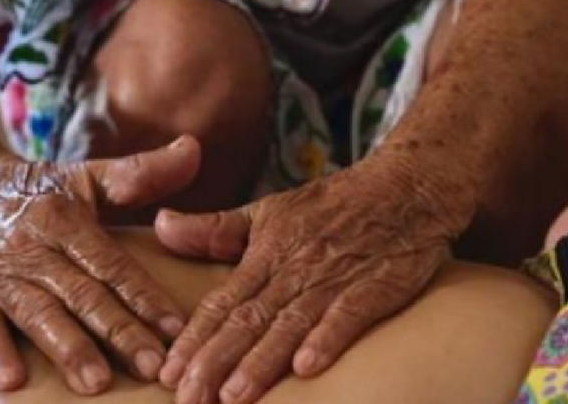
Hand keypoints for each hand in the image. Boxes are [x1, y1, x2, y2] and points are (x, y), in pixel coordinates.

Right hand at [0, 136, 200, 393]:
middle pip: (81, 294)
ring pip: (37, 313)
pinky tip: (12, 382)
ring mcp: (1, 274)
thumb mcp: (89, 177)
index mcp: (67, 219)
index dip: (144, 296)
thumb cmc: (42, 191)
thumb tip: (194, 148)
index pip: (112, 263)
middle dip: (117, 332)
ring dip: (66, 349)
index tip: (176, 328)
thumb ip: (142, 172)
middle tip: (151, 366)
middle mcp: (33, 247)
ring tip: (95, 383)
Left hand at [152, 166, 461, 403]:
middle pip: (249, 319)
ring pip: (291, 322)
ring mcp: (335, 277)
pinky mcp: (376, 285)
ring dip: (262, 360)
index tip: (168, 373)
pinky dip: (329, 337)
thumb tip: (160, 227)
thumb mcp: (268, 210)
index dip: (195, 339)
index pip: (223, 301)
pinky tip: (308, 367)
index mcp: (266, 252)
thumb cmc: (333, 204)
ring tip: (234, 396)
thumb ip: (215, 229)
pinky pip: (349, 313)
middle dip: (216, 361)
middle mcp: (295, 268)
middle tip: (189, 398)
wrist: (406, 186)